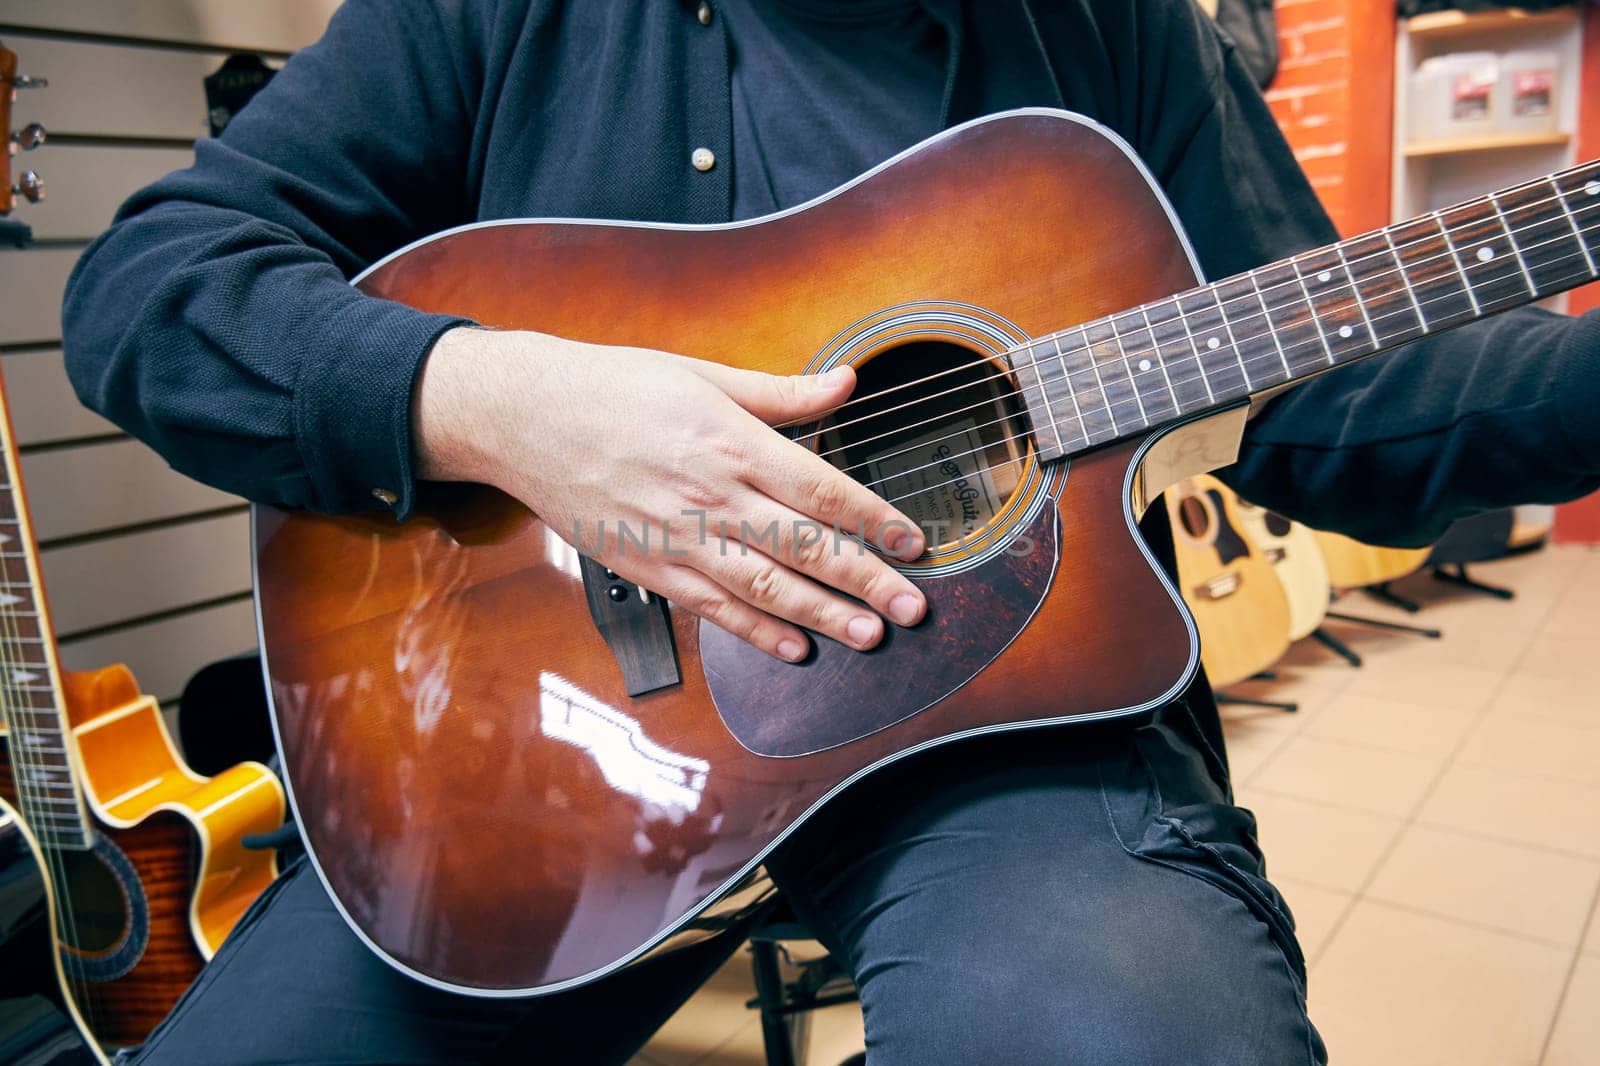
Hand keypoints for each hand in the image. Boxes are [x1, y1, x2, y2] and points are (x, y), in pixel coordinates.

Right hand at [413, 327, 926, 661]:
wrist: (525, 417)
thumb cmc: (612, 388)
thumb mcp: (702, 373)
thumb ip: (780, 392)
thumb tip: (844, 383)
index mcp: (730, 441)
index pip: (820, 489)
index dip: (873, 519)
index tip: (912, 541)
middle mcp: (709, 496)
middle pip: (803, 546)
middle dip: (865, 581)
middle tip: (912, 608)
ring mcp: (677, 538)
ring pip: (764, 586)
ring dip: (821, 616)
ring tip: (868, 636)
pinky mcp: (649, 566)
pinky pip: (712, 607)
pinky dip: (755, 631)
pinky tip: (792, 648)